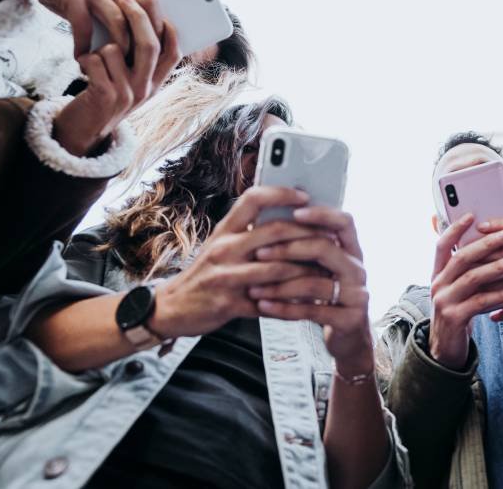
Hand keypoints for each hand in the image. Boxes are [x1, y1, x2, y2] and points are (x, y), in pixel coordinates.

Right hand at [0, 0, 164, 55]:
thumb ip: (108, 12)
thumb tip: (124, 45)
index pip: (152, 5)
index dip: (159, 29)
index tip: (157, 55)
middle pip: (140, 16)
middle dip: (142, 47)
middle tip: (137, 71)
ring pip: (117, 22)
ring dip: (116, 50)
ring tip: (110, 70)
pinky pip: (83, 24)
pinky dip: (83, 45)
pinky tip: (79, 58)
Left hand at [52, 0, 179, 155]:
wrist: (82, 131)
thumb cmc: (104, 96)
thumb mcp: (129, 81)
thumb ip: (139, 60)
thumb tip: (144, 21)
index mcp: (155, 84)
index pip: (174, 52)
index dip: (168, 28)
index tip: (157, 7)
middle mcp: (145, 90)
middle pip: (149, 44)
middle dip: (136, 16)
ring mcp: (127, 95)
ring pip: (116, 49)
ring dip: (100, 47)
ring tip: (94, 57)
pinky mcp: (105, 97)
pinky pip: (95, 61)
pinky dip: (85, 58)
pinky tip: (82, 66)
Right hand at [150, 187, 322, 338]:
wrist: (171, 308)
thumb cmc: (205, 274)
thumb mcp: (220, 245)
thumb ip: (247, 231)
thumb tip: (287, 217)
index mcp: (224, 230)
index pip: (253, 198)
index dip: (281, 193)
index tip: (305, 194)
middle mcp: (224, 248)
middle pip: (273, 231)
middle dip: (307, 233)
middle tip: (331, 237)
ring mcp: (226, 276)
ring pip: (276, 268)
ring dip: (306, 270)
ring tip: (327, 270)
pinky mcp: (229, 305)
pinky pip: (269, 303)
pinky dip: (291, 304)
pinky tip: (308, 303)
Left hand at [250, 207, 376, 376]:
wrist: (349, 337)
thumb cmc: (327, 296)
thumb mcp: (323, 269)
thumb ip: (308, 248)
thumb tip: (271, 221)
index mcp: (352, 251)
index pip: (344, 222)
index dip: (321, 214)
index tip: (294, 212)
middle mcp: (358, 269)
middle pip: (326, 248)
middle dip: (289, 249)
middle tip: (259, 252)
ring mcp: (357, 295)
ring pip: (315, 283)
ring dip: (280, 285)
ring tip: (253, 287)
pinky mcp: (349, 319)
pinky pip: (312, 310)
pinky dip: (284, 308)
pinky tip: (263, 306)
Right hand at [427, 214, 502, 369]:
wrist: (446, 349)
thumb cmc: (459, 312)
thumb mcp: (458, 289)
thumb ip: (467, 271)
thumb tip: (490, 244)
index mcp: (437, 274)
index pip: (442, 245)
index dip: (455, 229)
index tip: (471, 215)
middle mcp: (437, 285)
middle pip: (461, 258)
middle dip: (485, 245)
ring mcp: (443, 301)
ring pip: (472, 278)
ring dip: (497, 267)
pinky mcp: (454, 318)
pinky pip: (480, 301)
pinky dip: (500, 294)